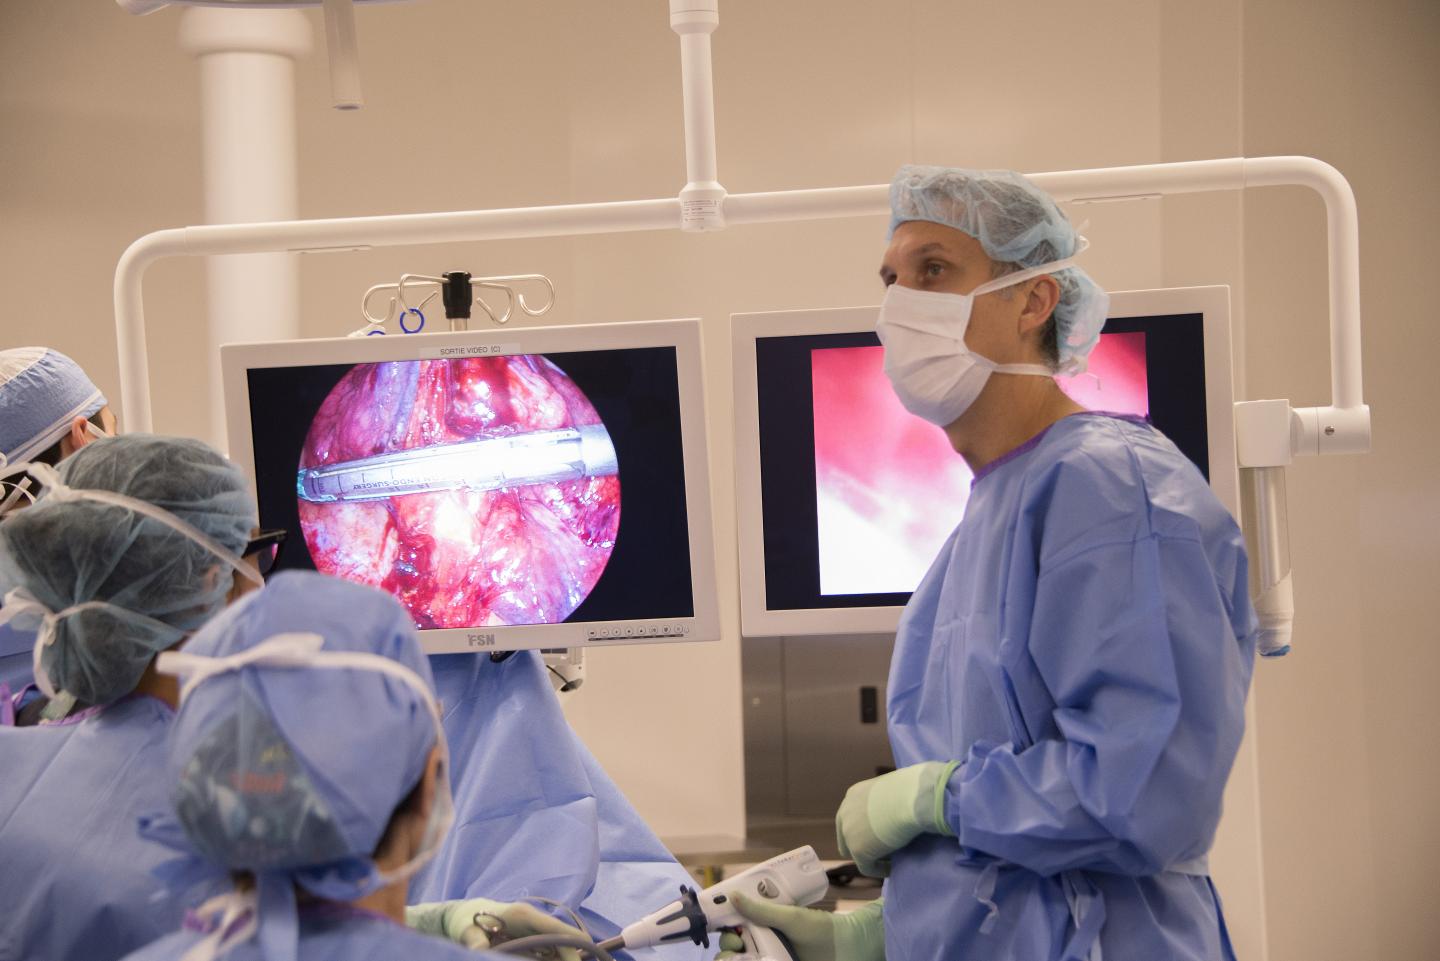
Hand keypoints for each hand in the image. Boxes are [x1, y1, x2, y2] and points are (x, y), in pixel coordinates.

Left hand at [406, 898, 584, 957]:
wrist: (464, 914)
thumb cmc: (465, 921)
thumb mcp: (466, 933)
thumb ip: (475, 943)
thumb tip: (480, 953)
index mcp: (523, 915)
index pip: (556, 928)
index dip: (572, 945)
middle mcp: (534, 920)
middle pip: (563, 939)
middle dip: (572, 957)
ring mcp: (534, 929)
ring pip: (559, 946)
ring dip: (564, 959)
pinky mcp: (531, 939)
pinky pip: (549, 951)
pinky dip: (553, 960)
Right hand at [713, 894, 883, 960]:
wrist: (849, 949)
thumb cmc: (821, 929)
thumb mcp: (790, 917)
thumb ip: (762, 910)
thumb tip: (732, 894)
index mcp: (765, 926)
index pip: (735, 927)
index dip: (726, 928)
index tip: (725, 927)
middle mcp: (765, 944)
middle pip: (733, 950)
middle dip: (728, 947)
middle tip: (737, 943)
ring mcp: (771, 960)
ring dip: (734, 960)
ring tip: (742, 957)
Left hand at [834, 761, 958, 877]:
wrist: (912, 799)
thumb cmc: (911, 789)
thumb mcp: (892, 790)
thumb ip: (886, 801)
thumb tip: (897, 810)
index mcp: (853, 795)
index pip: (850, 817)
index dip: (863, 829)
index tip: (879, 836)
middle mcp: (845, 812)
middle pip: (847, 836)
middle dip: (862, 844)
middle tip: (882, 851)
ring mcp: (849, 832)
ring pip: (857, 853)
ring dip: (872, 857)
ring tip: (891, 861)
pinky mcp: (858, 850)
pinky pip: (867, 867)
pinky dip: (880, 870)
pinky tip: (893, 869)